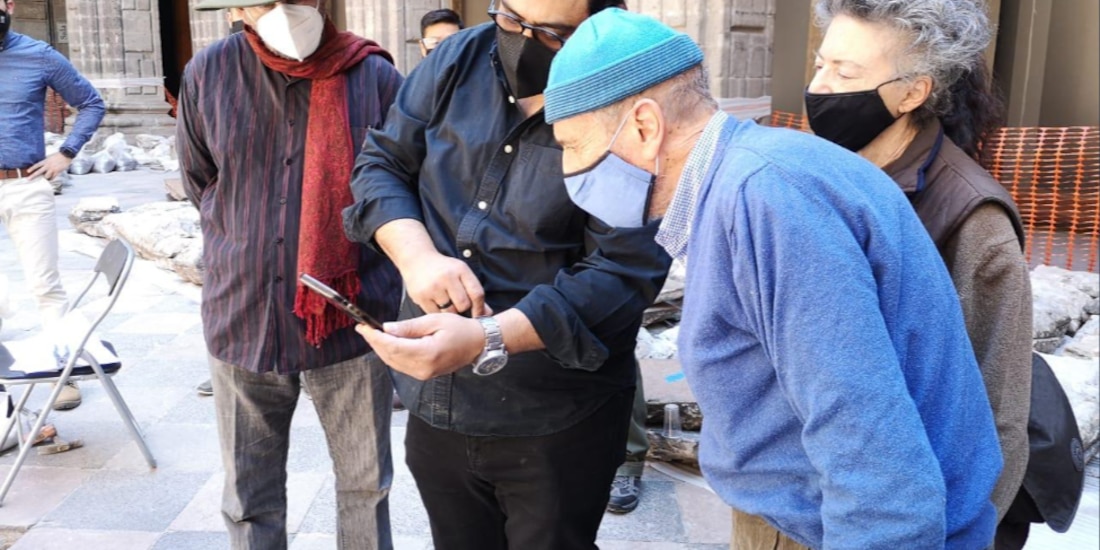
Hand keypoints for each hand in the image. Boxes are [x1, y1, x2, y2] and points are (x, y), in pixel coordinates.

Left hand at [29, 153, 72, 180]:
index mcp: (45, 161)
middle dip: (33, 176)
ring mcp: (52, 169)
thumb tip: (42, 166)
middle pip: (39, 172)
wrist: (65, 155)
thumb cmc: (58, 156)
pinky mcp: (57, 171)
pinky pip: (53, 177)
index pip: (37, 165)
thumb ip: (46, 162)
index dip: (32, 168)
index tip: (28, 171)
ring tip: (45, 179)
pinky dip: (52, 178)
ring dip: (46, 178)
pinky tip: (51, 179)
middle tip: (29, 179)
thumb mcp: (49, 157)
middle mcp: (48, 165)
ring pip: (46, 176)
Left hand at [358, 314, 486, 380]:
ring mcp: (423, 374)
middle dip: (374, 342)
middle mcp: (423, 368)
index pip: (392, 346)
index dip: (375, 337)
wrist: (477, 344)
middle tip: (363, 328)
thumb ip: (409, 327)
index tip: (363, 327)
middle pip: (389, 356)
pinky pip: (401, 365)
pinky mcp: (424, 375)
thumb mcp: (434, 321)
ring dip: (381, 349)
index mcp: (427, 353)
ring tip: (372, 334)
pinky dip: (391, 354)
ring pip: (393, 362)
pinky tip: (386, 343)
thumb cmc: (459, 329)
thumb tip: (386, 328)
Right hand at [401, 252, 486, 315]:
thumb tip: (488, 314)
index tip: (479, 315)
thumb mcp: (461, 274)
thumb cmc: (444, 269)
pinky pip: (435, 314)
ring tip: (445, 302)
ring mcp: (433, 287)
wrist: (417, 259)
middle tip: (457, 304)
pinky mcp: (421, 296)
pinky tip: (435, 303)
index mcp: (461, 269)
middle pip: (463, 305)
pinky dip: (437, 312)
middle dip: (462, 308)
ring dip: (450, 312)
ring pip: (449, 312)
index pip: (477, 293)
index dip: (480, 308)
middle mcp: (447, 277)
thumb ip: (474, 292)